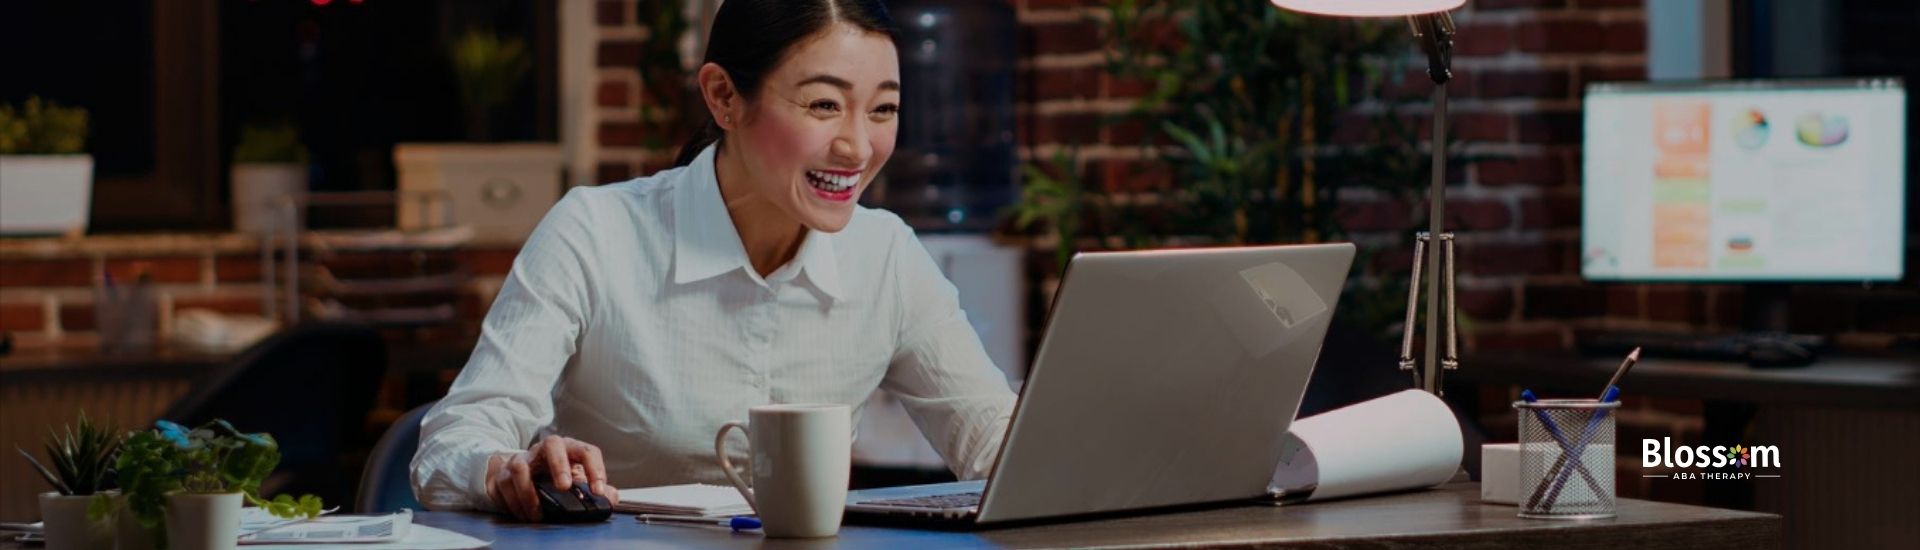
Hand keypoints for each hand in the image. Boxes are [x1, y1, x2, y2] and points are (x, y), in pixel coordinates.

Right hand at [483, 435, 613, 521]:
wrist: (525, 475)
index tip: (598, 491)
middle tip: (564, 487)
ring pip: (522, 466)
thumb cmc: (557, 476)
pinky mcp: (506, 471)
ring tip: (538, 514)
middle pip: (553, 444)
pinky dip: (514, 502)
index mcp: (570, 448)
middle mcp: (546, 449)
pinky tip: (525, 515)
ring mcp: (524, 458)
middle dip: (559, 465)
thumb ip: (597, 489)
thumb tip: (612, 497)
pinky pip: (506, 483)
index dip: (594, 469)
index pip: (586, 451)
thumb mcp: (579, 481)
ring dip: (528, 492)